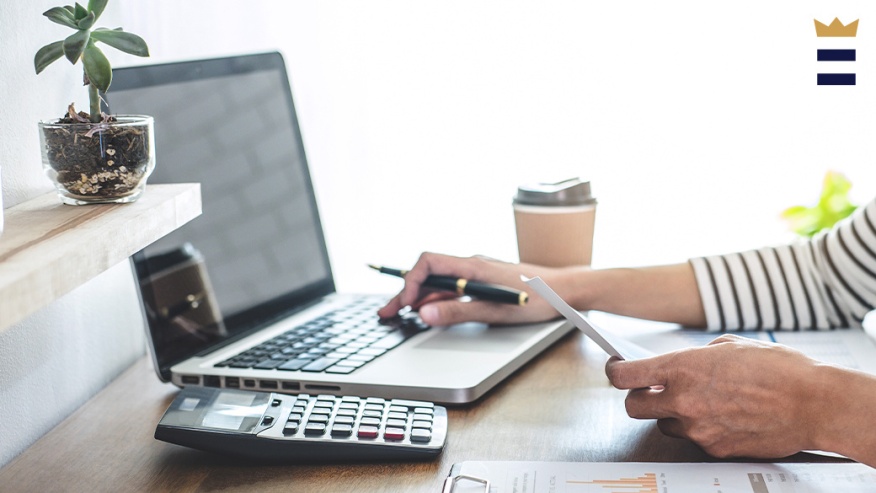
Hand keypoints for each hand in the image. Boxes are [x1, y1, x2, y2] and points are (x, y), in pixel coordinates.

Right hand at [376, 252, 574, 325]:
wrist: (567, 290)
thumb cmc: (537, 299)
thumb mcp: (495, 311)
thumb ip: (458, 313)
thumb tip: (424, 314)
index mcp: (473, 266)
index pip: (428, 263)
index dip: (411, 282)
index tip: (404, 304)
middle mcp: (472, 264)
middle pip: (429, 273)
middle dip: (406, 292)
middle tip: (387, 313)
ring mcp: (477, 272)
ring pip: (439, 281)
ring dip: (419, 296)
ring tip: (401, 314)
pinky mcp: (484, 280)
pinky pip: (453, 286)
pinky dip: (436, 298)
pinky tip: (430, 310)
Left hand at [605, 334, 826, 458]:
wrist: (814, 403)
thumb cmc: (777, 369)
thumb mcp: (728, 346)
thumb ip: (694, 357)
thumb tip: (677, 365)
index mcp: (682, 368)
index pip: (625, 376)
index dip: (615, 371)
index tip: (616, 369)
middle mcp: (683, 401)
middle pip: (633, 407)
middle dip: (639, 398)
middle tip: (652, 391)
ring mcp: (698, 429)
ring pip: (664, 425)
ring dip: (673, 414)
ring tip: (702, 401)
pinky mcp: (714, 449)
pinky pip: (694, 439)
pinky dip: (701, 428)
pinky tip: (724, 416)